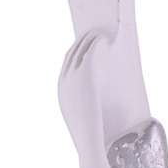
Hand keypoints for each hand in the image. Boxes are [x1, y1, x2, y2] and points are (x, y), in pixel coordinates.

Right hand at [58, 28, 109, 155]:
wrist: (88, 137)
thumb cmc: (88, 130)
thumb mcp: (83, 115)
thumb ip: (84, 103)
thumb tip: (93, 100)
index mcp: (62, 87)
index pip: (67, 62)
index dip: (75, 50)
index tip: (83, 43)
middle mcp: (65, 79)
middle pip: (72, 52)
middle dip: (82, 40)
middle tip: (92, 32)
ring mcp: (74, 76)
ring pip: (81, 49)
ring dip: (90, 38)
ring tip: (100, 31)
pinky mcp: (86, 74)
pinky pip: (91, 52)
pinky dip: (97, 43)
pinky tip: (105, 38)